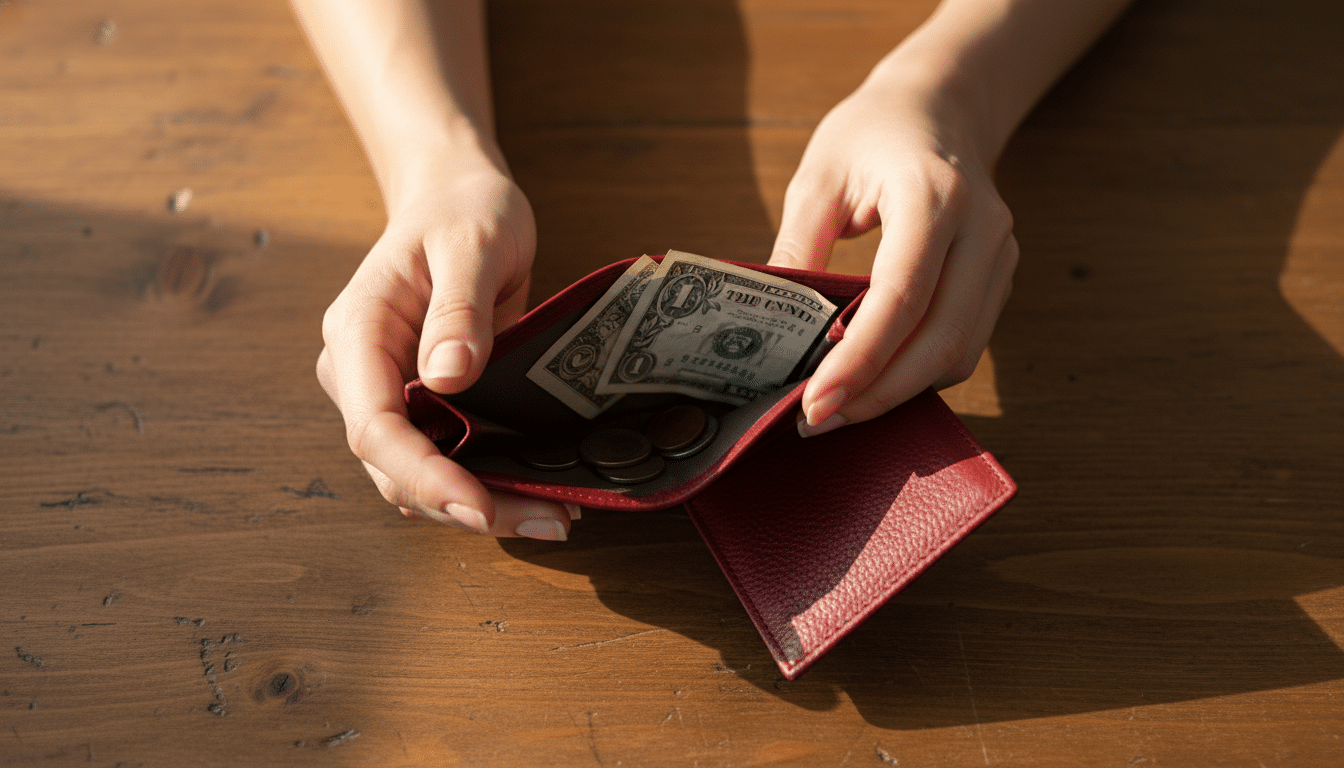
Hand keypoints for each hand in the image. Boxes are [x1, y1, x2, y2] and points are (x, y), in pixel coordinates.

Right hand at [316, 166, 577, 538]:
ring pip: (422, 477)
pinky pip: (449, 458)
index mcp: (359, 335)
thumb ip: (458, 309)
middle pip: (397, 469)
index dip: (424, 476)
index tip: (479, 504)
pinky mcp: (428, 404)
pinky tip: (540, 491)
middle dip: (465, 505)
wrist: (459, 198)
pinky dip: (490, 482)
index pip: (374, 428)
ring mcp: (394, 394)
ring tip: (554, 515)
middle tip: (547, 519)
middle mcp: (363, 376)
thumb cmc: (463, 210)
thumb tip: (447, 377)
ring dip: (483, 505)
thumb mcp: (472, 243)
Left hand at [769, 75, 1017, 436]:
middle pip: (940, 339)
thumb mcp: (816, 179)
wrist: (939, 104)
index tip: (815, 403)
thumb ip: (797, 251)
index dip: (859, 360)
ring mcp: (1000, 255)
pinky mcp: (999, 276)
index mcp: (933, 194)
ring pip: (959, 352)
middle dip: (878, 393)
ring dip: (900, 392)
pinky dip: (920, 374)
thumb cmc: (871, 133)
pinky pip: (965, 344)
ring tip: (839, 409)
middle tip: (818, 422)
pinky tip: (874, 382)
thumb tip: (770, 330)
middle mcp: (981, 228)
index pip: (901, 297)